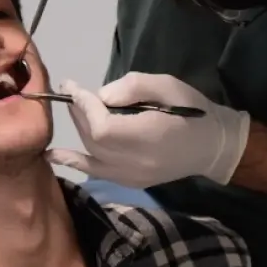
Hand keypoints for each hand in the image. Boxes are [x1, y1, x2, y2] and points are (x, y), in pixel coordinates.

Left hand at [47, 72, 249, 187]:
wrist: (213, 146)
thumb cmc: (192, 110)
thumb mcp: (167, 85)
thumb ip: (132, 87)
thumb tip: (101, 96)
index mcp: (147, 136)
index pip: (101, 125)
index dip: (84, 105)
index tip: (74, 86)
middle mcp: (136, 161)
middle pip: (93, 139)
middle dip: (79, 113)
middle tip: (73, 92)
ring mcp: (132, 176)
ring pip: (92, 155)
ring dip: (78, 131)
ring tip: (73, 109)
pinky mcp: (131, 182)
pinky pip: (97, 172)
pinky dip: (75, 162)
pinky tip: (53, 156)